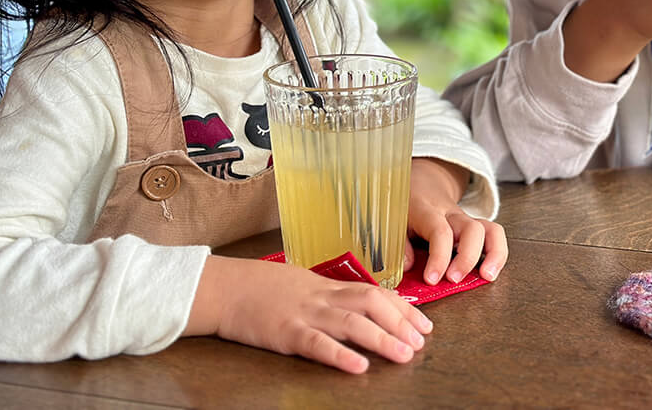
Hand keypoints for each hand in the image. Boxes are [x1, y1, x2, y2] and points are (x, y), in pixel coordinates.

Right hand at [186, 255, 431, 373]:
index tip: (425, 323)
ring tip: (404, 354)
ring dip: (382, 338)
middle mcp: (323, 297)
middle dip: (400, 322)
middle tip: (422, 342)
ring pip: (352, 323)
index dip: (404, 308)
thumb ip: (329, 295)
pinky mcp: (286, 333)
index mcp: (328, 287)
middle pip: (371, 304)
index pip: (376, 292)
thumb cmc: (262, 288)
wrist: (225, 288)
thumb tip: (360, 306)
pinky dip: (340, 355)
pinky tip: (359, 367)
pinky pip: (317, 344)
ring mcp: (305, 314)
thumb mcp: (302, 285)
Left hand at [406, 158, 507, 284]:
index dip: (439, 258)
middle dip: (467, 258)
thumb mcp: (393, 220)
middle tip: (454, 280)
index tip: (431, 280)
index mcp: (428, 211)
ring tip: (487, 276)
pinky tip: (491, 271)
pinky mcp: (476, 227)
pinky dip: (498, 254)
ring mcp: (467, 220)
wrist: (421, 184)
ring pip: (491, 230)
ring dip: (494, 254)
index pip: (440, 232)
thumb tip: (408, 267)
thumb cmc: (406, 207)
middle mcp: (452, 214)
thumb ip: (399, 244)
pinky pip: (495, 235)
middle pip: (472, 230)